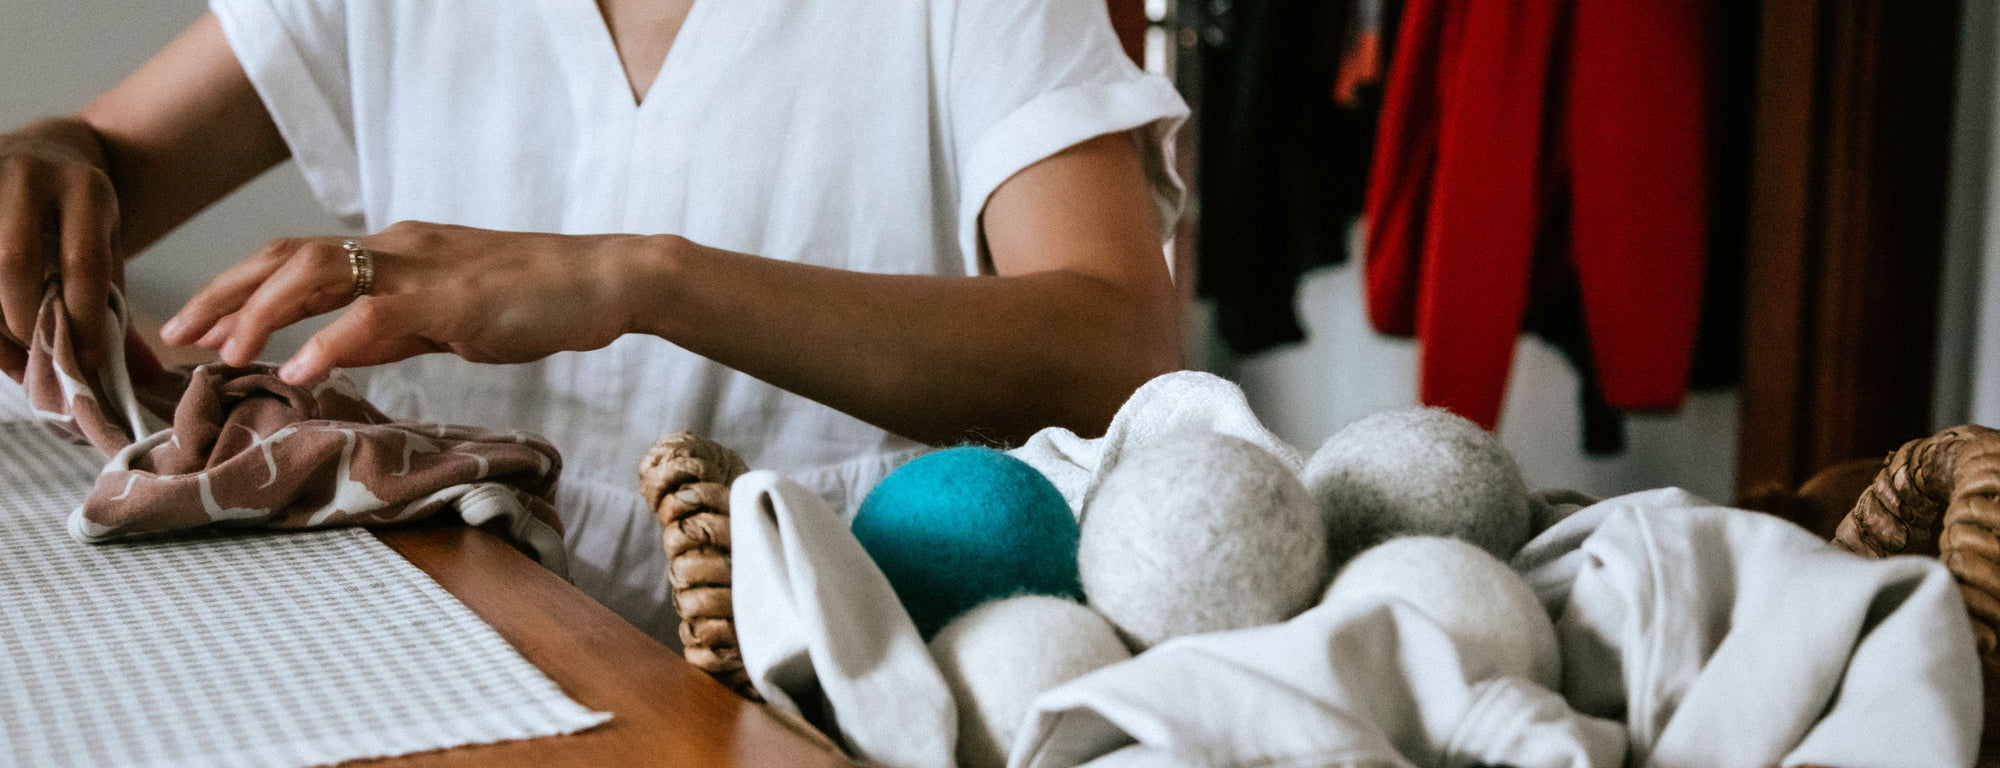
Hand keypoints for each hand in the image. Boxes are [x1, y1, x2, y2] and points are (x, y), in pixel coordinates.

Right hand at [0, 119, 122, 377]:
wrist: (40, 156)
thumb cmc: (76, 218)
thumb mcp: (105, 245)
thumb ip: (116, 305)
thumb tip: (143, 376)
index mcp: (85, 188)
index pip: (83, 261)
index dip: (83, 317)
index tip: (87, 359)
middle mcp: (30, 175)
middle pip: (13, 260)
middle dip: (23, 319)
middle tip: (39, 357)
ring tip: (14, 354)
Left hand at [160, 221, 656, 384]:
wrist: (606, 280)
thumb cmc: (539, 302)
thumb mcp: (451, 317)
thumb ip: (394, 329)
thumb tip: (335, 352)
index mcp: (397, 252)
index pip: (298, 259)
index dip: (241, 289)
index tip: (199, 327)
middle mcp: (397, 247)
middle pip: (286, 256)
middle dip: (225, 294)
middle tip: (177, 336)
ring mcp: (422, 267)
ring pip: (315, 274)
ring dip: (260, 313)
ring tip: (223, 352)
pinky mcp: (451, 296)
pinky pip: (373, 316)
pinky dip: (327, 342)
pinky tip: (297, 371)